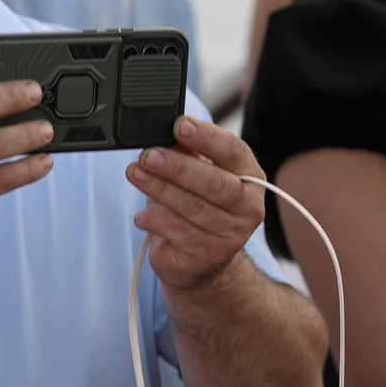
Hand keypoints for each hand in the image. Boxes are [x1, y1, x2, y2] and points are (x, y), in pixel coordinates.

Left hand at [128, 115, 267, 292]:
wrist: (203, 261)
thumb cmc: (201, 207)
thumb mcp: (198, 173)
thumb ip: (188, 151)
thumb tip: (165, 132)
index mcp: (250, 177)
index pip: (234, 151)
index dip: (207, 137)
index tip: (180, 125)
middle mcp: (247, 207)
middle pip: (215, 183)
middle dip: (178, 167)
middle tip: (148, 156)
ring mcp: (230, 235)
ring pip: (193, 207)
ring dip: (159, 188)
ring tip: (135, 174)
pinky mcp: (207, 255)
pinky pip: (178, 231)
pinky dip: (155, 218)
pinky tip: (142, 215)